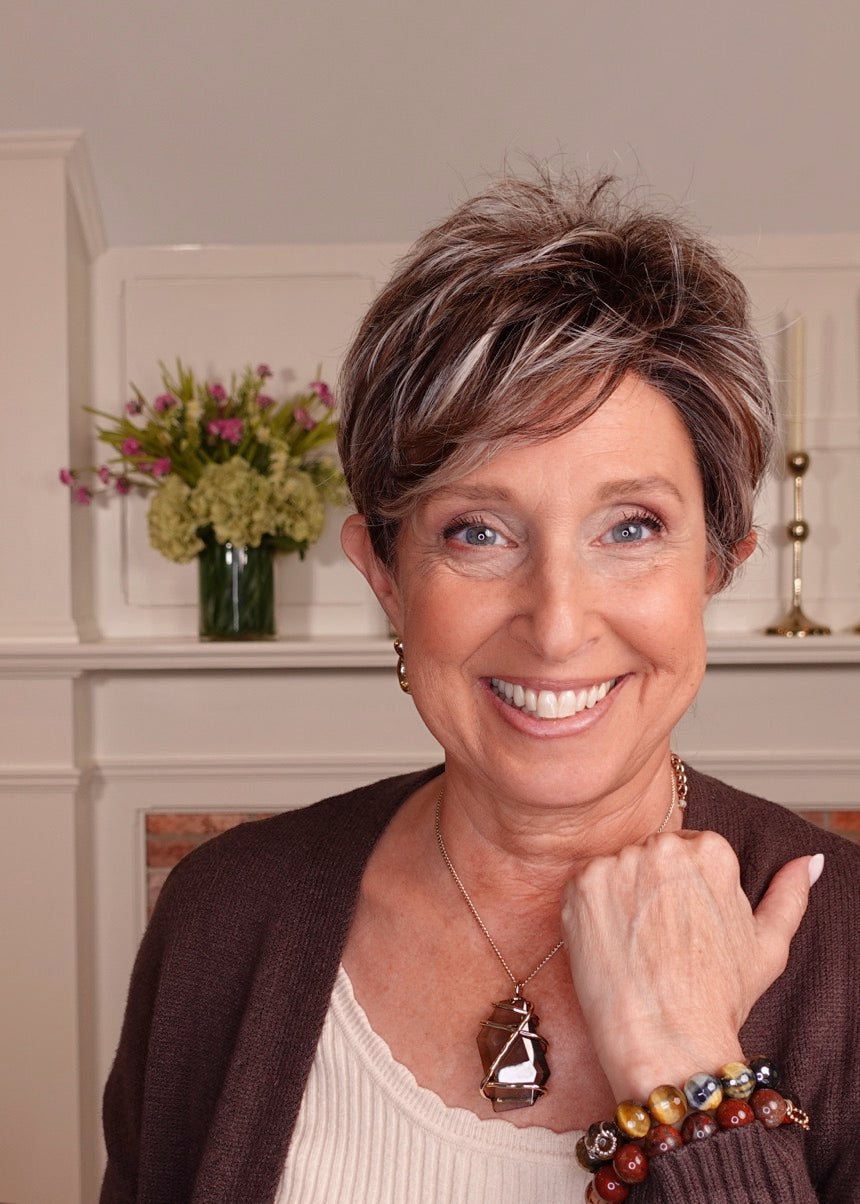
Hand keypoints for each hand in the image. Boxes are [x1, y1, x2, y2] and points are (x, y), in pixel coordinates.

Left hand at [560, 830, 819, 1098]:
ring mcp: (620, 862)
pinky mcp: (583, 883)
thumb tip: (808, 862)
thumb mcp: (767, 945)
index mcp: (712, 850)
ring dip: (620, 900)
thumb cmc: (718, 999)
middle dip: (651, 891)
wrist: (666, 1041)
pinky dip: (590, 912)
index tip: (684, 929)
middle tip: (660, 942)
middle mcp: (665, 846)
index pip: (687, 852)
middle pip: (651, 857)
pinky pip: (584, 886)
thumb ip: (789, 895)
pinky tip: (610, 946)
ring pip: (616, 871)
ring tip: (636, 948)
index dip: (682, 894)